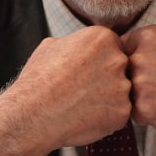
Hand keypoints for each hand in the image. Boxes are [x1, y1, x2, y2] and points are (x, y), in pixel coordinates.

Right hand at [0, 26, 131, 155]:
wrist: (32, 114)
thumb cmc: (38, 79)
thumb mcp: (52, 46)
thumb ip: (75, 43)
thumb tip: (78, 44)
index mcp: (102, 38)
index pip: (113, 47)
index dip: (98, 61)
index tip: (84, 72)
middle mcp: (117, 59)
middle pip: (121, 68)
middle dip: (106, 79)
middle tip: (82, 90)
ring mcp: (122, 87)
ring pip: (120, 92)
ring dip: (107, 98)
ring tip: (81, 105)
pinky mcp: (122, 112)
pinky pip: (119, 113)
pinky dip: (106, 117)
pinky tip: (85, 117)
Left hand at [122, 25, 155, 155]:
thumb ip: (151, 43)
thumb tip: (125, 47)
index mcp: (148, 36)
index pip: (121, 48)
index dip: (133, 61)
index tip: (149, 69)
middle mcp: (140, 57)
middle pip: (121, 71)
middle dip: (134, 80)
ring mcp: (140, 84)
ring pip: (127, 93)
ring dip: (141, 98)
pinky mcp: (143, 109)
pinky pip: (135, 113)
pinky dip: (149, 114)